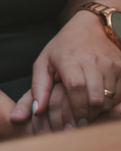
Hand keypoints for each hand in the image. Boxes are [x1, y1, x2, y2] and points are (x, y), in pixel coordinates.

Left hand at [11, 11, 120, 125]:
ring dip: (102, 110)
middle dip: (90, 115)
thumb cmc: (63, 48)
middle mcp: (93, 61)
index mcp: (70, 60)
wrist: (91, 27)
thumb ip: (38, 88)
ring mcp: (111, 64)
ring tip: (90, 114)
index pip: (76, 89)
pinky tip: (103, 104)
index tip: (73, 123)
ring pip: (112, 98)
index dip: (76, 109)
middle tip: (82, 122)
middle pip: (96, 97)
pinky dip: (114, 103)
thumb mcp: (43, 63)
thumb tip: (37, 112)